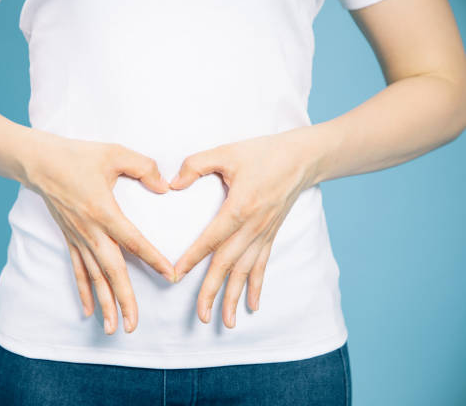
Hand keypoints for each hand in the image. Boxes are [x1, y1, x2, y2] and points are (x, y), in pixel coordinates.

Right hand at [21, 129, 175, 334]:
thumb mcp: (114, 153)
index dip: (153, 259)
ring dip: (104, 303)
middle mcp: (90, 231)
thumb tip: (164, 186)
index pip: (133, 241)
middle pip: (111, 271)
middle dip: (124, 299)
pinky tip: (89, 310)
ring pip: (94, 277)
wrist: (38, 162)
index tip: (170, 275)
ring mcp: (78, 238)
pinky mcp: (70, 238)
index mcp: (104, 211)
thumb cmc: (77, 156)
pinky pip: (78, 270)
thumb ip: (144, 167)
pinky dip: (84, 290)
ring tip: (114, 328)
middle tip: (133, 325)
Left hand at [169, 128, 318, 328]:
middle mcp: (253, 227)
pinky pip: (262, 265)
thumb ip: (196, 165)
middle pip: (228, 264)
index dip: (192, 258)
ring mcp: (264, 234)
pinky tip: (253, 306)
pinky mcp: (271, 235)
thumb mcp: (226, 152)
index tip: (176, 275)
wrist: (302, 158)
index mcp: (239, 207)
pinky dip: (257, 286)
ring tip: (225, 321)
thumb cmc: (262, 153)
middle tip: (201, 316)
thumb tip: (172, 183)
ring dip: (234, 297)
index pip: (211, 238)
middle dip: (213, 291)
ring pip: (246, 271)